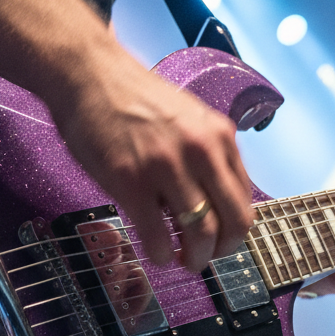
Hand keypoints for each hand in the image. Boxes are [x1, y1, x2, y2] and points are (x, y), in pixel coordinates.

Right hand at [55, 44, 253, 273]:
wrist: (89, 75)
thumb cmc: (135, 99)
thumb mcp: (190, 119)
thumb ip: (208, 156)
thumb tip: (216, 203)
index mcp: (220, 137)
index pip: (245, 200)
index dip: (234, 231)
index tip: (219, 240)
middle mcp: (201, 151)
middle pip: (233, 222)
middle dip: (222, 251)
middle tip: (205, 258)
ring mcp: (166, 167)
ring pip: (201, 234)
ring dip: (195, 259)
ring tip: (183, 261)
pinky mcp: (131, 182)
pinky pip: (157, 236)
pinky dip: (160, 255)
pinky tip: (156, 253)